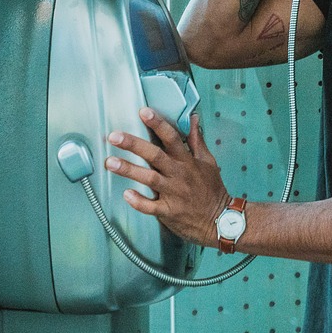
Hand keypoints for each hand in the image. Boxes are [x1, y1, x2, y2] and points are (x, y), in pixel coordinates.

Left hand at [105, 110, 228, 247]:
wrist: (220, 221)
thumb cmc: (212, 190)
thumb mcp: (208, 162)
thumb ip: (196, 140)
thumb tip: (193, 119)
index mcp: (187, 161)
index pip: (172, 137)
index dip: (158, 124)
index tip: (144, 112)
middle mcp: (179, 174)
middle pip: (155, 155)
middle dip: (134, 144)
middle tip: (114, 136)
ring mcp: (173, 193)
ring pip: (149, 178)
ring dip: (129, 170)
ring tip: (111, 163)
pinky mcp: (169, 211)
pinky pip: (151, 206)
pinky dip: (139, 201)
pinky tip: (126, 194)